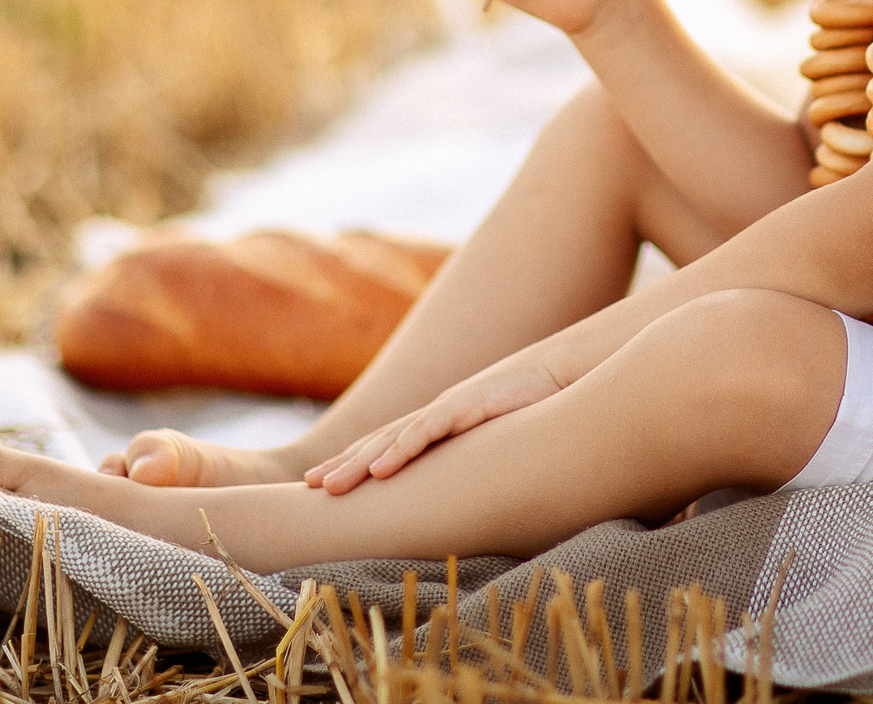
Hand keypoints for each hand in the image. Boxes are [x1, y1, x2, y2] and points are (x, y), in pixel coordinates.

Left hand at [303, 356, 563, 493]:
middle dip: (344, 465)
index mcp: (439, 425)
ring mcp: (449, 410)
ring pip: (393, 438)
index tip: (321, 484)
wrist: (562, 374)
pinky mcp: (467, 407)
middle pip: (379, 442)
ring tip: (330, 486)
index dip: (354, 462)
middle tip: (309, 488)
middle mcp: (436, 416)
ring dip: (359, 463)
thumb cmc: (532, 411)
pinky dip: (400, 450)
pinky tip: (379, 469)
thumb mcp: (494, 442)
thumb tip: (461, 498)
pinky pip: (427, 431)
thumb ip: (471, 463)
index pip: (387, 445)